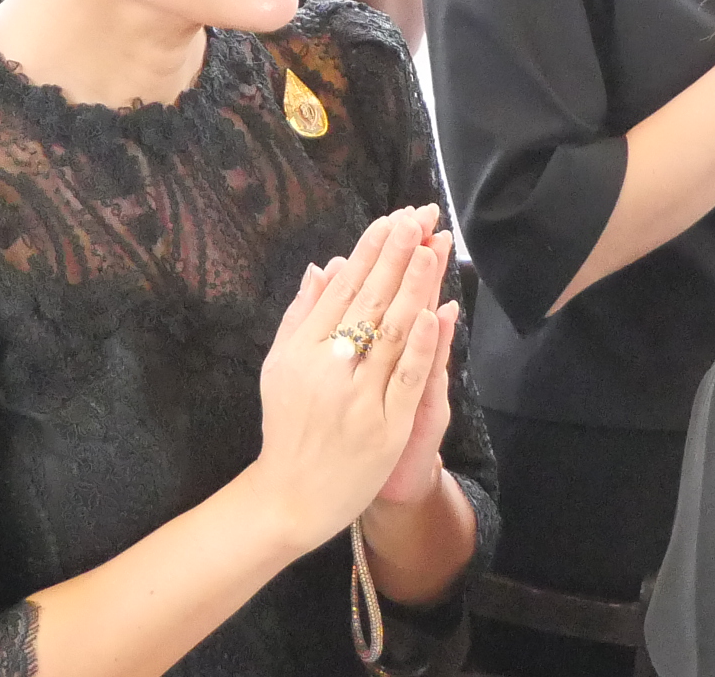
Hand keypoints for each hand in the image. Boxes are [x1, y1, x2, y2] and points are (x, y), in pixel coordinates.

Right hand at [247, 207, 456, 552]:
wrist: (290, 497)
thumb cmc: (287, 426)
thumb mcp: (280, 366)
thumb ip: (302, 316)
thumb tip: (324, 268)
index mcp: (303, 349)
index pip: (344, 288)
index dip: (370, 251)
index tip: (391, 218)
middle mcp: (328, 368)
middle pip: (370, 301)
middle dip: (396, 254)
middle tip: (417, 217)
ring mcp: (358, 398)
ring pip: (392, 333)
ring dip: (413, 287)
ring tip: (430, 248)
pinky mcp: (384, 428)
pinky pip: (406, 379)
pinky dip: (421, 345)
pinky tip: (434, 313)